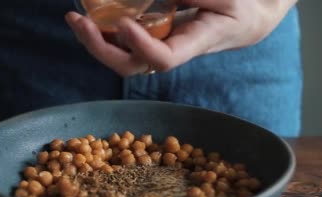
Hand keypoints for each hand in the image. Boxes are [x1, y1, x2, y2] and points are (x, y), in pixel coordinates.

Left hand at [65, 0, 297, 75]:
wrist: (247, 16)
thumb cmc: (241, 4)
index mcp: (196, 42)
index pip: (165, 59)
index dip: (142, 46)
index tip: (124, 23)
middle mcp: (173, 49)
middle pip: (132, 65)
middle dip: (101, 49)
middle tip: (79, 21)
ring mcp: (160, 44)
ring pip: (122, 55)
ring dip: (95, 40)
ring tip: (74, 18)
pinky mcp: (153, 35)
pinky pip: (123, 39)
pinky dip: (103, 28)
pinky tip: (88, 13)